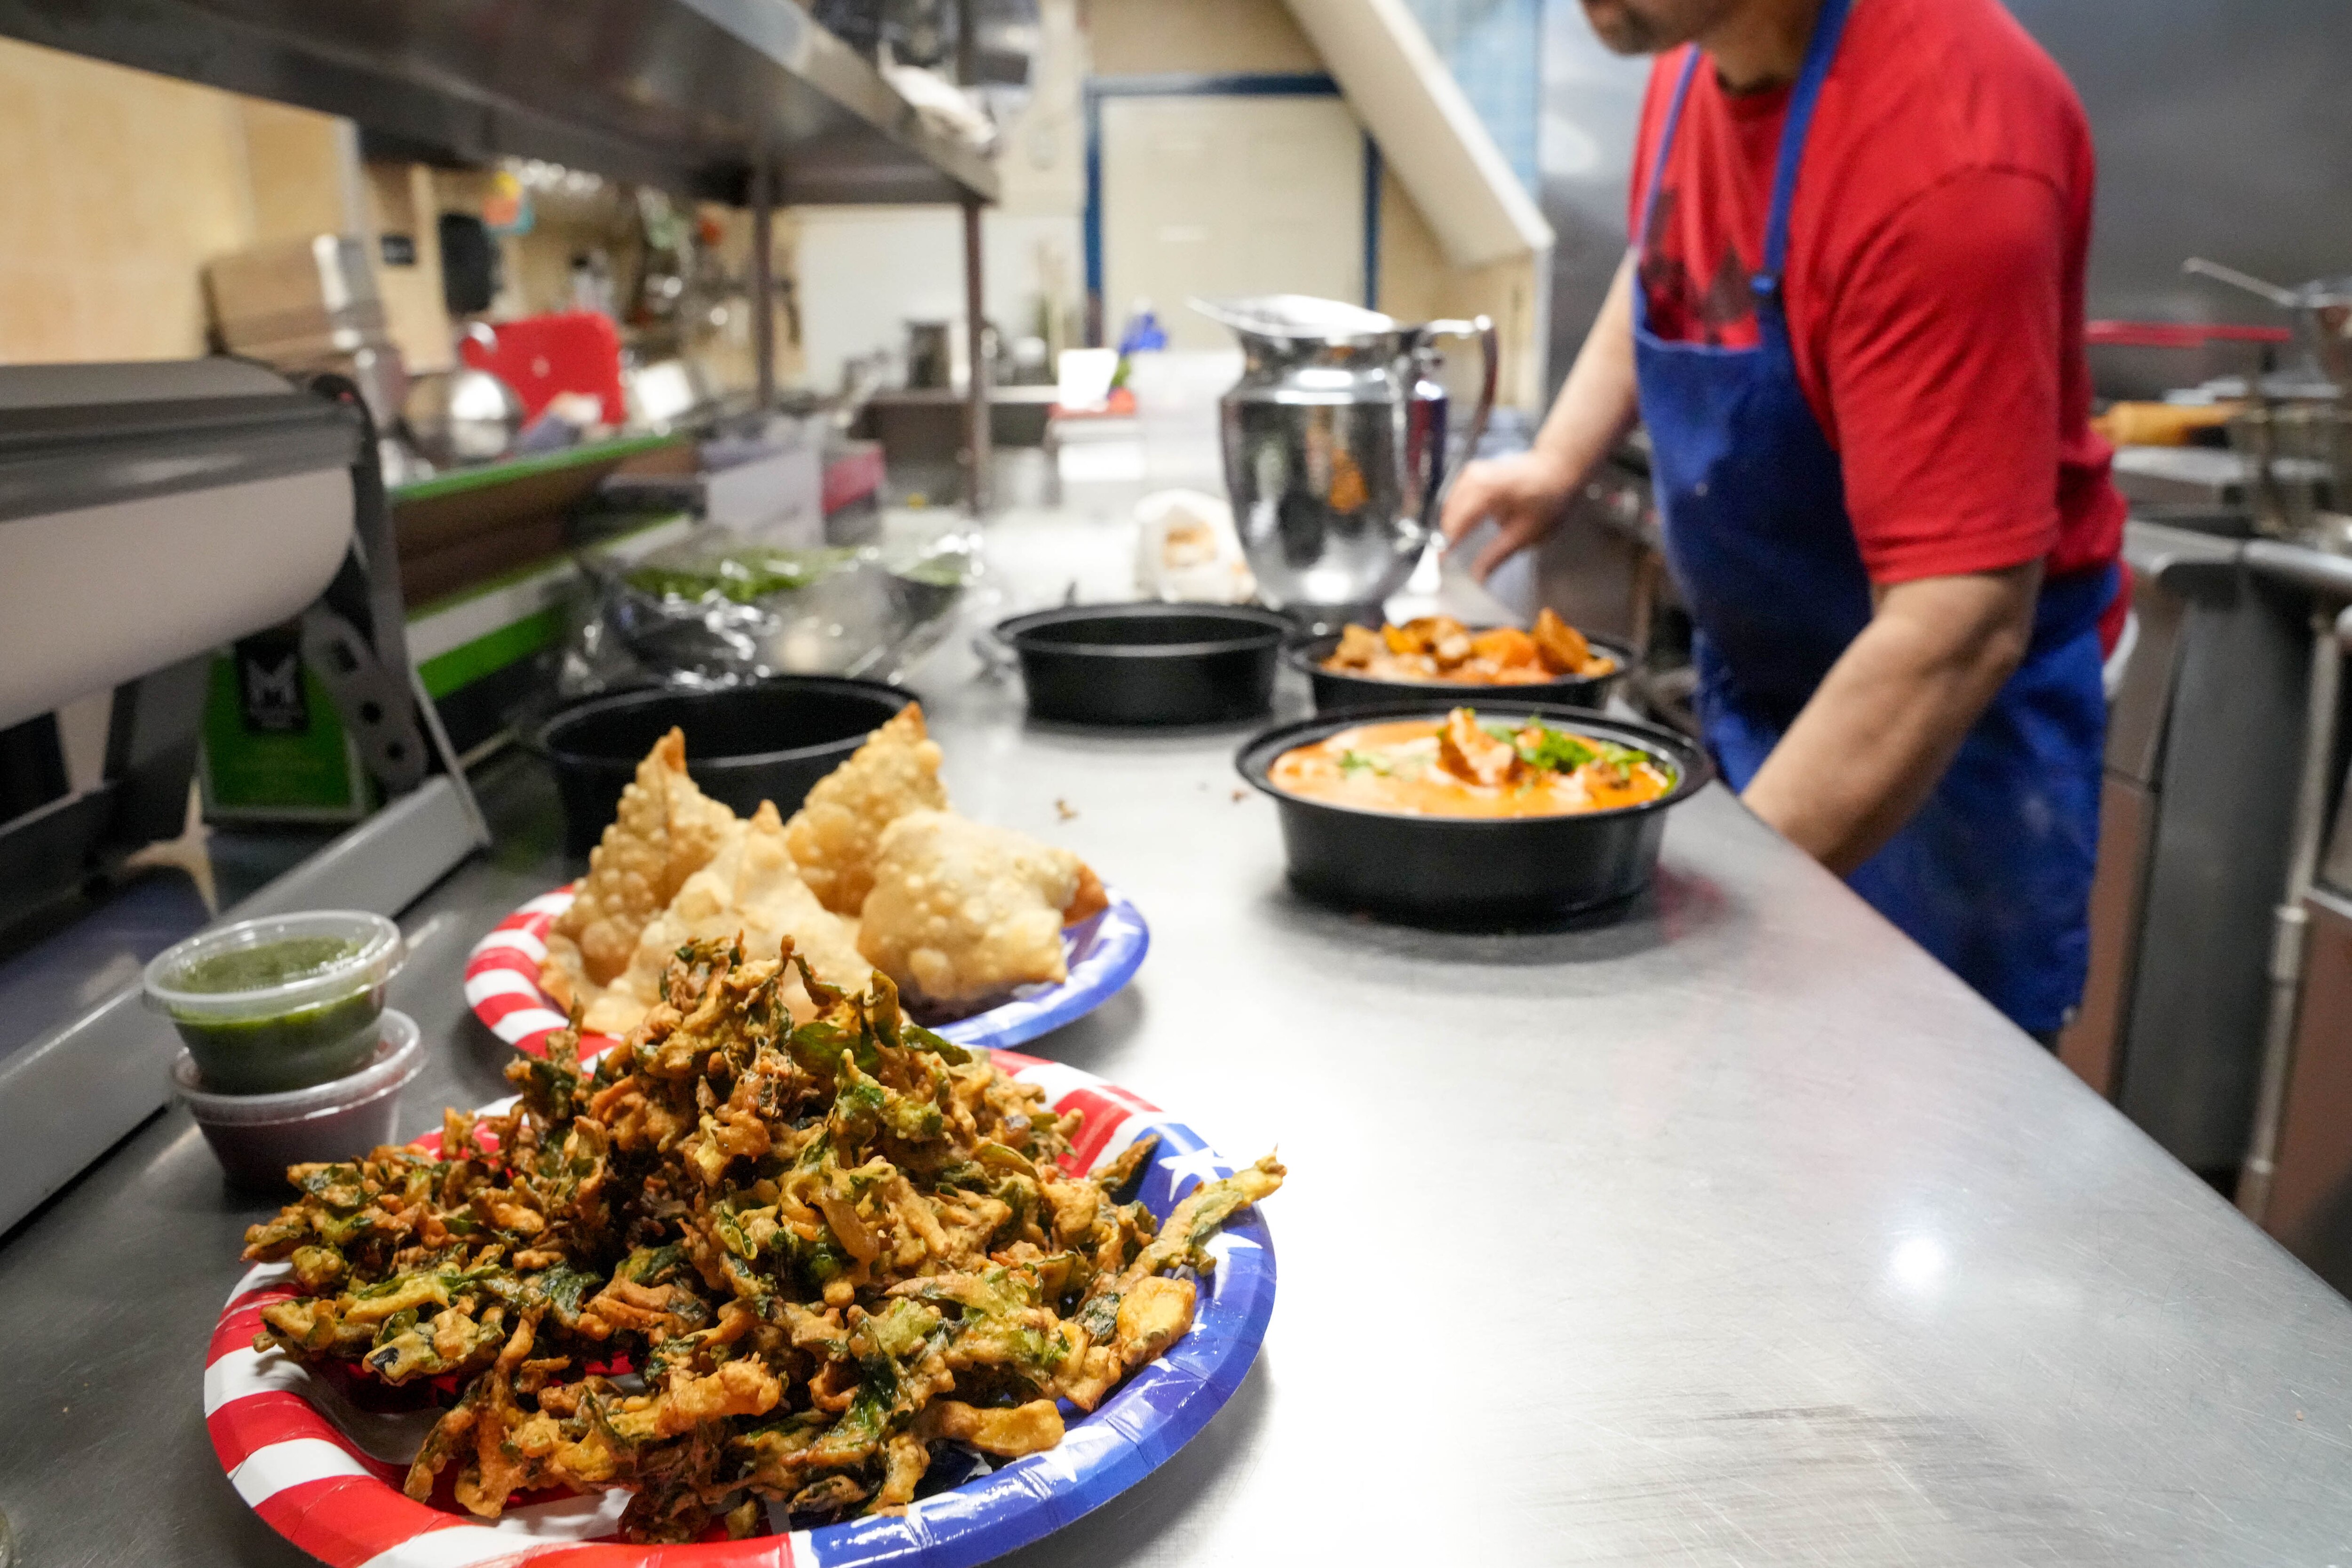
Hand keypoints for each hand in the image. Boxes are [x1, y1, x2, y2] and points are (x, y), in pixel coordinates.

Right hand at [1438, 448, 1578, 581]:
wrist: (1557, 468)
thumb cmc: (1548, 497)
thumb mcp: (1526, 533)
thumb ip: (1497, 555)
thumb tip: (1477, 576)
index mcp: (1485, 491)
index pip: (1455, 525)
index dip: (1447, 548)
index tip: (1444, 567)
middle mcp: (1473, 477)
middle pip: (1449, 516)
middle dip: (1447, 539)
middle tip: (1451, 563)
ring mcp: (1471, 473)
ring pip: (1449, 508)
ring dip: (1451, 528)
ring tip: (1456, 548)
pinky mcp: (1472, 473)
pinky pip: (1456, 499)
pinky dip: (1457, 515)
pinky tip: (1464, 530)